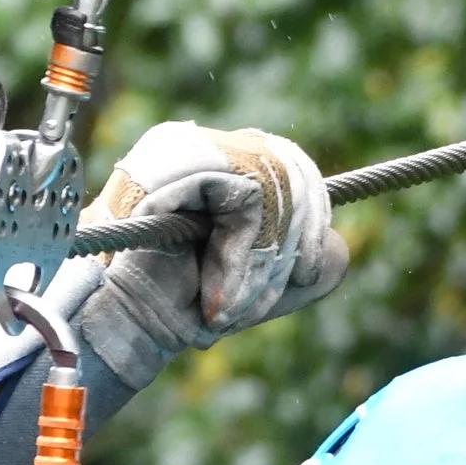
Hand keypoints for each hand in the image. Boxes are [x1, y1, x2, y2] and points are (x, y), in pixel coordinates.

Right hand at [62, 122, 346, 394]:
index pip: (291, 163)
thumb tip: (335, 243)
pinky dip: (241, 248)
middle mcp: (200, 143)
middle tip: (268, 290)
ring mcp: (184, 145)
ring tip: (229, 294)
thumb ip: (311, 260)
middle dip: (294, 237)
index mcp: (221, 162)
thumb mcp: (265, 282)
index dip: (310, 216)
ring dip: (262, 254)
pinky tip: (216, 278)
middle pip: (290, 167)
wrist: (130, 322)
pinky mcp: (176, 161)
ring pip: (273, 181)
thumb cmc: (186, 302)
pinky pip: (248, 194)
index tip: (300, 271)